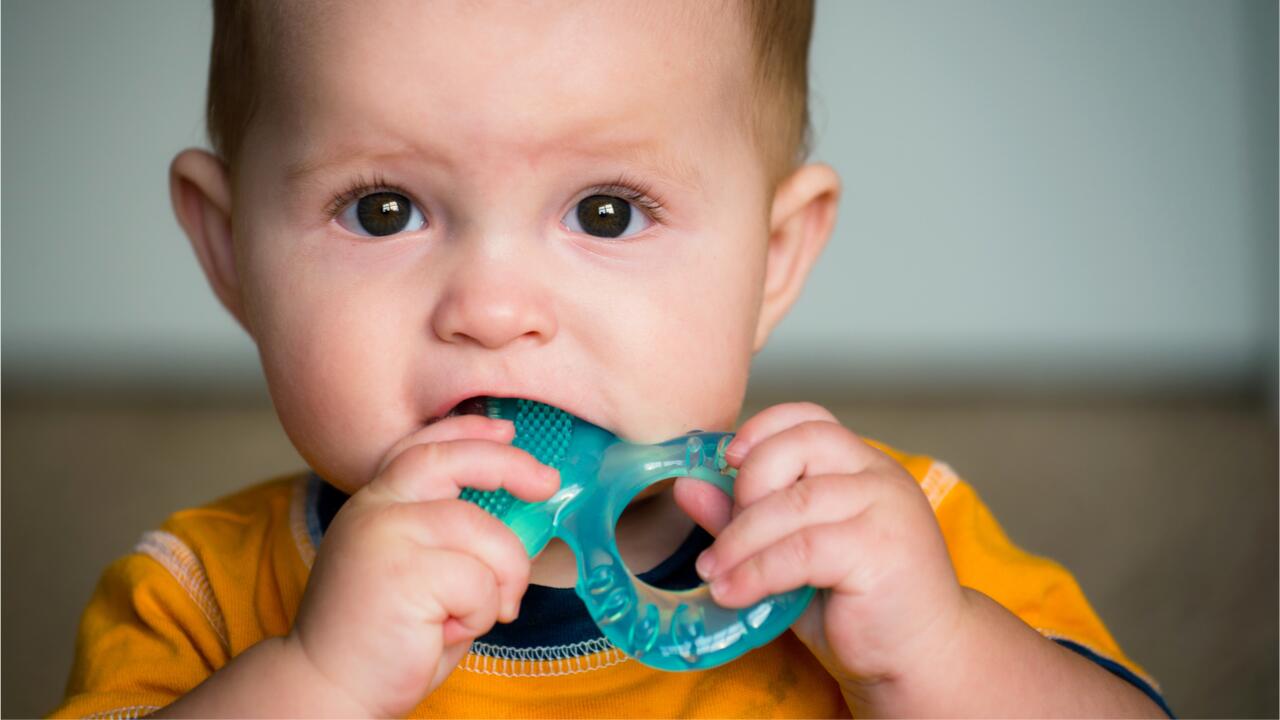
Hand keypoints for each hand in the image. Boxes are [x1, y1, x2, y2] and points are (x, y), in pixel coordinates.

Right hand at [283, 414, 559, 716]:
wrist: (328, 689)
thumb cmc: (383, 639)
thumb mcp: (416, 570)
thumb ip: (449, 538)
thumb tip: (518, 513)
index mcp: (376, 504)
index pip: (423, 446)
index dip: (467, 431)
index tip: (505, 430)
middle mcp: (376, 509)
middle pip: (455, 460)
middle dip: (510, 465)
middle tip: (546, 484)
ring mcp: (387, 535)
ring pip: (486, 534)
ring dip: (500, 581)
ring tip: (470, 616)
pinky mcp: (405, 572)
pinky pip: (481, 582)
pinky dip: (479, 613)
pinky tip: (445, 632)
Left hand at [674, 402, 965, 692]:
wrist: (920, 660)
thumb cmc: (856, 605)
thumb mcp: (790, 555)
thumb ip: (744, 517)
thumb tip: (686, 485)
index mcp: (862, 466)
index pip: (810, 418)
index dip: (762, 429)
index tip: (724, 460)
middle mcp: (879, 476)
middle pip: (799, 445)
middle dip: (746, 485)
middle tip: (723, 536)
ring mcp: (886, 509)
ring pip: (793, 502)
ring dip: (739, 540)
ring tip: (714, 573)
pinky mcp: (881, 550)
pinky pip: (801, 549)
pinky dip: (757, 571)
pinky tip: (734, 592)